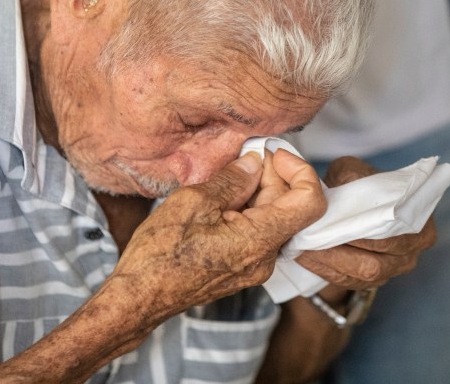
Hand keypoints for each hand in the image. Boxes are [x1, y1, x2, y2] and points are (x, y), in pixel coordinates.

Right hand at [111, 149, 326, 318]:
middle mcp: (265, 258)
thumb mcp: (192, 203)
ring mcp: (255, 266)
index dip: (299, 169)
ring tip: (224, 178)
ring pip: (274, 217)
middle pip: (290, 206)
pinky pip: (258, 231)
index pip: (310, 201)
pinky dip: (247, 209)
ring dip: (257, 191)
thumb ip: (231, 180)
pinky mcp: (243, 268)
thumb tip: (253, 162)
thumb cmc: (159, 255)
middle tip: (241, 157)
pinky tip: (220, 199)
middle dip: (271, 175)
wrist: (139, 297)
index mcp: (258, 241)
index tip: (271, 153)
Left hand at [296, 156, 436, 289]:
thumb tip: (341, 188)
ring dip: (329, 263)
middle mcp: (411, 252)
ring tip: (302, 248)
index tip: (330, 224)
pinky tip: (304, 257)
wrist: (355, 200)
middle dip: (339, 252)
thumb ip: (350, 177)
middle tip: (309, 239)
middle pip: (376, 262)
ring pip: (361, 275)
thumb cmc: (357, 183)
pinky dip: (325, 270)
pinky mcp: (372, 281)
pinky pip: (348, 281)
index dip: (360, 233)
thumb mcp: (352, 171)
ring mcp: (393, 270)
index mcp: (417, 222)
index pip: (390, 235)